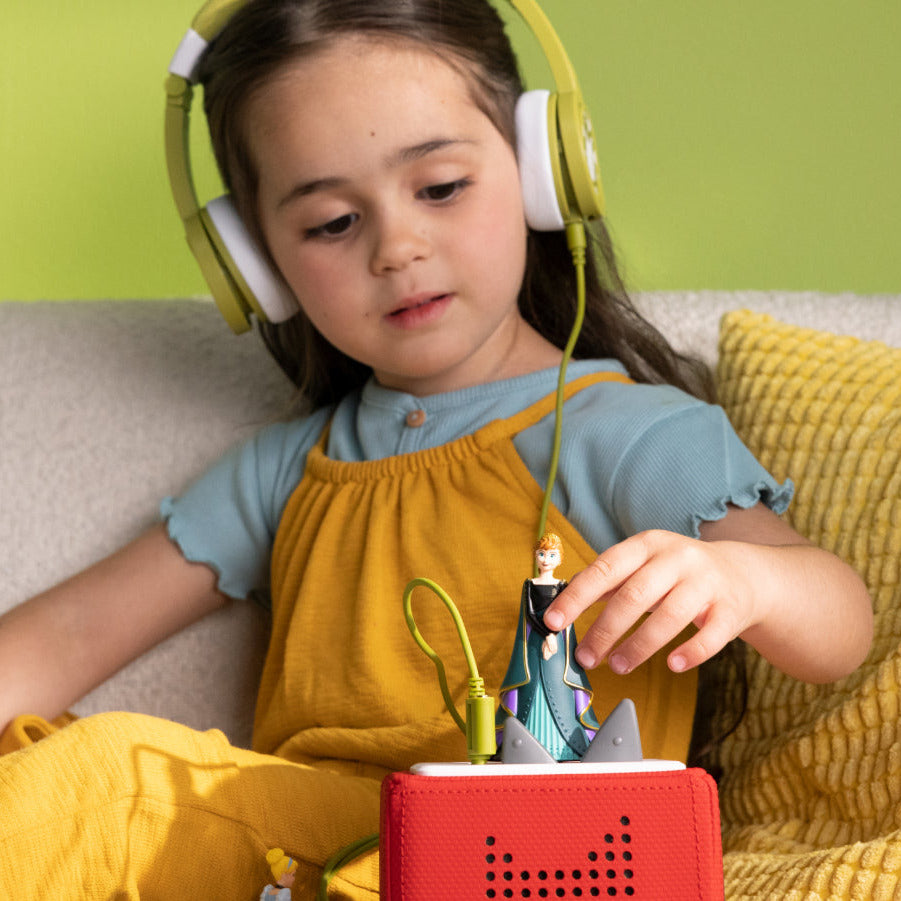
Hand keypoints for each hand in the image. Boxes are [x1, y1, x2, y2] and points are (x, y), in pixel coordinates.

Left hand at [543, 530, 763, 674]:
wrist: (741, 574)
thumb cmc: (677, 574)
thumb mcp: (643, 564)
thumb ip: (607, 581)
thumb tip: (562, 602)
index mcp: (646, 545)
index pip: (604, 568)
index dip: (576, 596)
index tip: (553, 621)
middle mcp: (676, 559)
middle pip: (634, 596)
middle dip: (604, 630)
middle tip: (585, 657)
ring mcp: (706, 582)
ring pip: (669, 617)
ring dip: (638, 646)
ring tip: (617, 665)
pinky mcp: (730, 609)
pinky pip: (711, 635)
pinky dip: (690, 652)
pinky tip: (672, 665)